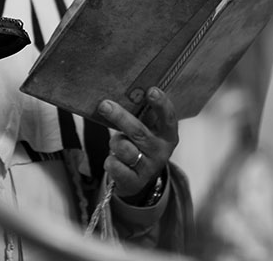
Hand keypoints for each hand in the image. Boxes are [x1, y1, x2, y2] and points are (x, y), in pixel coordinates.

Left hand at [99, 87, 178, 201]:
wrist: (139, 179)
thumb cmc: (140, 145)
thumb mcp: (148, 130)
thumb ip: (141, 115)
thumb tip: (121, 95)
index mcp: (168, 135)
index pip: (168, 118)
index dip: (161, 104)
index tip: (151, 90)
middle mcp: (161, 152)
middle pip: (139, 132)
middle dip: (120, 117)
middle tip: (104, 105)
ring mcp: (149, 168)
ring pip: (123, 148)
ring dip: (114, 142)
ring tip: (117, 143)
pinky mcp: (134, 182)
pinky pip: (114, 165)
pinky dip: (110, 160)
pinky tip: (115, 160)